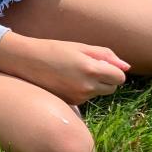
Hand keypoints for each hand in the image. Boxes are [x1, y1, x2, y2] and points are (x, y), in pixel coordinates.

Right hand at [0, 33, 128, 104]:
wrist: (26, 61)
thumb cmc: (53, 49)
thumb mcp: (80, 47)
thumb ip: (105, 55)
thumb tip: (126, 67)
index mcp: (91, 69)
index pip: (119, 78)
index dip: (113, 70)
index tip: (101, 64)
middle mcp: (87, 86)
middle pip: (112, 88)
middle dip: (105, 79)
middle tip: (87, 67)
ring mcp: (78, 97)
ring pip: (98, 93)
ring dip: (93, 85)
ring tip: (73, 72)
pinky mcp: (71, 103)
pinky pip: (86, 98)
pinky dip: (81, 90)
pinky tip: (66, 80)